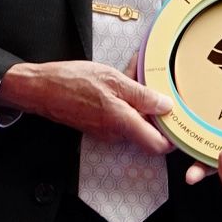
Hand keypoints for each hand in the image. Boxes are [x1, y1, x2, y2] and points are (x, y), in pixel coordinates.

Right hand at [0, 60, 173, 154]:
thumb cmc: (73, 81)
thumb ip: (141, 95)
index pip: (158, 146)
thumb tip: (166, 106)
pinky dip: (126, 101)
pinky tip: (122, 80)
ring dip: (140, 102)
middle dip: (156, 110)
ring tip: (137, 75)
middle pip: (149, 131)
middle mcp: (116, 133)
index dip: (173, 136)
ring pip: (135, 121)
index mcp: (122, 122)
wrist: (41, 89)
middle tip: (158, 84)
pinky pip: (121, 117)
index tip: (180, 118)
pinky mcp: (99, 126)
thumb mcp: (113, 79)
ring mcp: (106, 131)